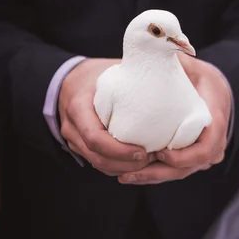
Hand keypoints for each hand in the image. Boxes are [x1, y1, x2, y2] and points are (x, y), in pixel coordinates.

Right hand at [59, 58, 152, 174]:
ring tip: (150, 162)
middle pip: (97, 157)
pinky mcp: (81, 146)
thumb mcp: (110, 70)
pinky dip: (118, 166)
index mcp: (79, 107)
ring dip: (124, 168)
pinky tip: (138, 163)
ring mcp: (74, 139)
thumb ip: (132, 75)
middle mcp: (73, 127)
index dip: (119, 150)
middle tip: (152, 159)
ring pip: (98, 164)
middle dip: (126, 164)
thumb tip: (168, 70)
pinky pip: (99, 162)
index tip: (143, 151)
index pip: (95, 138)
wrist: (70, 79)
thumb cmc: (97, 74)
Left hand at [118, 56, 231, 184]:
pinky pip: (175, 169)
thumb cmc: (200, 77)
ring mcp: (203, 152)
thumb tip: (159, 45)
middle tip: (129, 173)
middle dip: (158, 174)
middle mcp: (213, 142)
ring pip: (179, 172)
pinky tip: (131, 173)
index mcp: (216, 121)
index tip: (160, 152)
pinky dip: (155, 172)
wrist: (213, 89)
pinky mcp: (191, 156)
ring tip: (124, 177)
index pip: (206, 149)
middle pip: (188, 168)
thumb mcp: (193, 68)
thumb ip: (177, 60)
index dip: (184, 157)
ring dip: (153, 177)